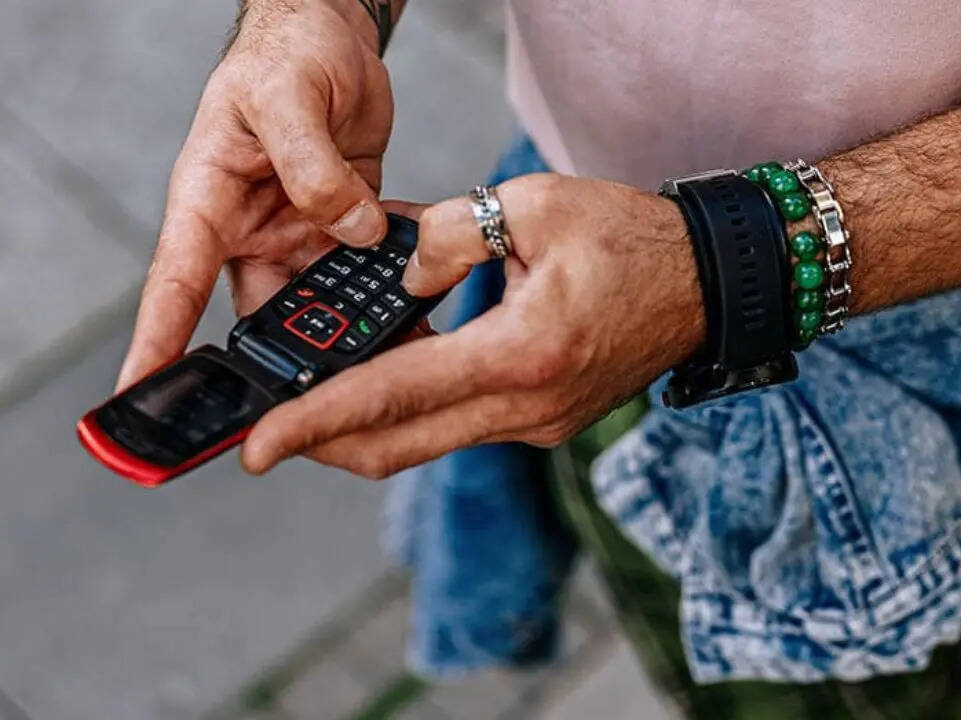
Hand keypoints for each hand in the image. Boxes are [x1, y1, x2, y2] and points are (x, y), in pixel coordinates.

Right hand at [117, 0, 392, 390]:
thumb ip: (313, 167)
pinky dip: (393, 277)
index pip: (174, 285)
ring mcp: (296, 232)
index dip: (156, 344)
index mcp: (208, 202)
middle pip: (263, 314)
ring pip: (322, 301)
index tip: (137, 396)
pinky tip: (425, 287)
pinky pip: (363, 268)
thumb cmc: (285, 52)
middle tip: (334, 394)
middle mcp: (248, 230)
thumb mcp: (287, 98)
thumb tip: (349, 231)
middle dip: (296, 355)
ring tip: (400, 340)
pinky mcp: (341, 226)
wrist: (331, 34)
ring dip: (358, 320)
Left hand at [240, 174, 705, 477]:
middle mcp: (526, 407)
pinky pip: (456, 428)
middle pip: (395, 445)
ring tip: (309, 396)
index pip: (393, 395)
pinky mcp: (540, 424)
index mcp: (521, 352)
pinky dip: (410, 412)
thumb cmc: (628, 238)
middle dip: (318, 441)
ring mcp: (535, 425)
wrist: (705, 284)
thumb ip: (448, 236)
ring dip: (361, 427)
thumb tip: (396, 273)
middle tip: (259, 429)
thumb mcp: (533, 207)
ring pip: (423, 443)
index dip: (314, 422)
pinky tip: (381, 377)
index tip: (256, 445)